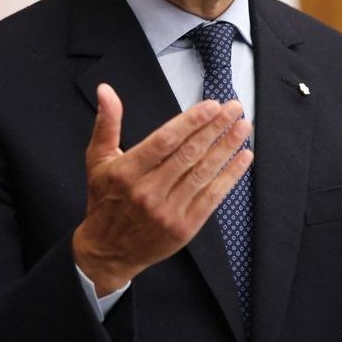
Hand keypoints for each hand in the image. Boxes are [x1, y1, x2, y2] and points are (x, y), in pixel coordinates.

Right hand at [72, 83, 251, 294]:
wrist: (107, 251)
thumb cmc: (104, 200)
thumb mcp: (98, 160)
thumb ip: (106, 123)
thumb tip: (106, 90)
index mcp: (127, 171)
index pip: (165, 141)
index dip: (191, 121)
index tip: (212, 105)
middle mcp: (148, 191)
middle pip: (189, 153)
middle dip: (215, 127)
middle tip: (234, 108)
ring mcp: (168, 211)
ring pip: (204, 173)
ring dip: (227, 147)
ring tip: (243, 127)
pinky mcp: (184, 227)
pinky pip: (212, 197)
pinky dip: (230, 176)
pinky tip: (243, 158)